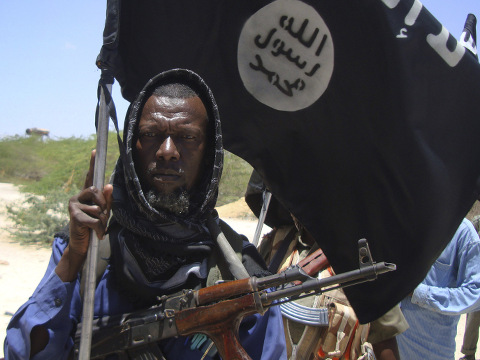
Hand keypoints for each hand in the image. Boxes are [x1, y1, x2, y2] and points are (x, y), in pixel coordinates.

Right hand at [56, 150, 112, 281]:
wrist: (83, 245)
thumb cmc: (94, 226)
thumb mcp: (104, 212)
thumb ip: (107, 199)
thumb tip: (108, 184)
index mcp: (86, 194)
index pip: (90, 177)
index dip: (92, 164)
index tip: (95, 150)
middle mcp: (77, 196)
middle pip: (97, 192)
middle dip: (104, 206)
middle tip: (103, 217)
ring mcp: (74, 205)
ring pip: (98, 208)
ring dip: (102, 220)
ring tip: (96, 227)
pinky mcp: (74, 216)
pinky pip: (94, 219)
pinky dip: (99, 229)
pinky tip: (96, 234)